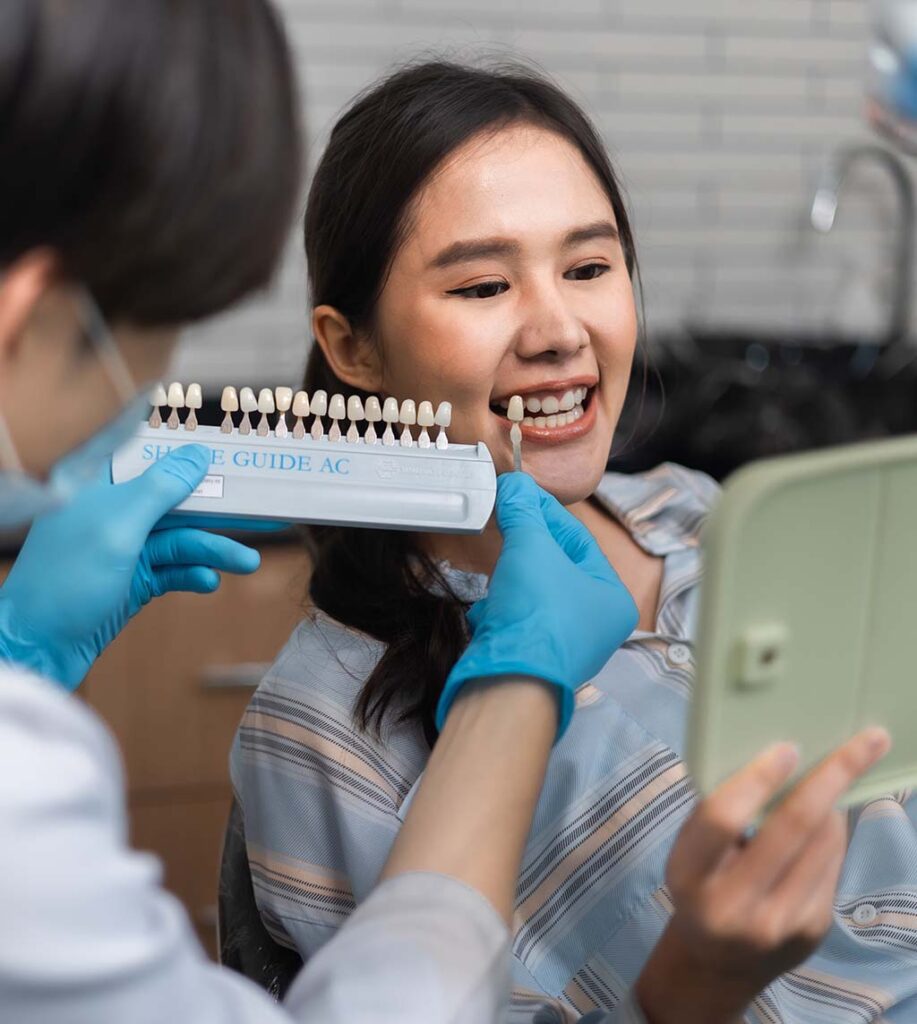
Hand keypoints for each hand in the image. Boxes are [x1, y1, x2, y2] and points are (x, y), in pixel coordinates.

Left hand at [0, 445, 259, 689]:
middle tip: (259, 511)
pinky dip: (192, 575)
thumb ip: (160, 488)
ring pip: (180, 539)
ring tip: (248, 564)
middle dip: (216, 509)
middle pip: (175, 499)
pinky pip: (173, 570)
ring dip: (213, 550)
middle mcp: (111, 511)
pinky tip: (208, 582)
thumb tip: (198, 454)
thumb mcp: (118, 528)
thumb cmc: (65, 582)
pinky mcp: (133, 580)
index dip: (188, 447)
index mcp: (97, 485)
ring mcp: (123, 547)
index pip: (149, 451)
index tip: (231, 444)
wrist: (36, 650)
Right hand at [435, 472, 638, 737]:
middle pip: (555, 565)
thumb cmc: (536, 612)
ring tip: (498, 573)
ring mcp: (563, 643)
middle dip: (524, 546)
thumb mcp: (530, 548)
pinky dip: (502, 609)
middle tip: (502, 521)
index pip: (576, 538)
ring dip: (510, 580)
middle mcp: (595, 623)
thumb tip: (514, 484)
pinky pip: (517, 618)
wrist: (508, 683)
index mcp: (611, 597)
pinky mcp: (532, 656)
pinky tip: (493, 611)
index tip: (515, 493)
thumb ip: (524, 512)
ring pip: (533, 592)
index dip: (543, 511)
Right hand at [635, 727, 891, 1023]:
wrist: (716, 964)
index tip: (788, 747)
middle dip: (832, 777)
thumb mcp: (690, 852)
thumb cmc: (700, 884)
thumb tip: (775, 759)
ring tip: (841, 771)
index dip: (757, 779)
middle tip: (865, 741)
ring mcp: (779, 923)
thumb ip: (718, 814)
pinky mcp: (812, 930)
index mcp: (690, 876)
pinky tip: (825, 819)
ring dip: (836, 801)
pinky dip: (832, 833)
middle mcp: (734, 906)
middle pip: (792, 827)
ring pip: (823, 844)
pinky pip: (832, 865)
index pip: (723, 818)